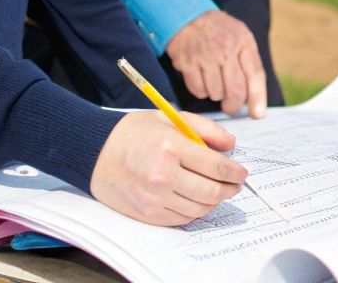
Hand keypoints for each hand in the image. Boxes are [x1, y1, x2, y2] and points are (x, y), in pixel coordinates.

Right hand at [90, 111, 246, 225]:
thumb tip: (231, 146)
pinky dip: (195, 210)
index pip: (216, 166)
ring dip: (215, 201)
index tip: (242, 172)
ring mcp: (154, 198)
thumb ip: (205, 129)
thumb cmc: (134, 133)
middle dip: (230, 189)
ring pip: (199, 208)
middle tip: (236, 185)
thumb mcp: (170, 118)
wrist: (95, 153)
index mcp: (170, 147)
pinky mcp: (147, 213)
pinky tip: (198, 199)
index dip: (235, 172)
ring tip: (218, 191)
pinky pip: (182, 218)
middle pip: (211, 191)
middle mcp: (162, 176)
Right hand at [165, 10, 267, 117]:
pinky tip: (201, 79)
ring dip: (216, 95)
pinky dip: (201, 91)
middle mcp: (225, 48)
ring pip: (216, 93)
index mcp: (243, 41)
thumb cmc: (218, 32)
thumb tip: (255, 100)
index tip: (258, 114)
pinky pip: (198, 91)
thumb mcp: (240, 36)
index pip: (255, 74)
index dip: (258, 98)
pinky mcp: (187, 62)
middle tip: (231, 108)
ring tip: (214, 82)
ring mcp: (205, 55)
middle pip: (236, 90)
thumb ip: (249, 63)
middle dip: (234, 105)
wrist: (187, 17)